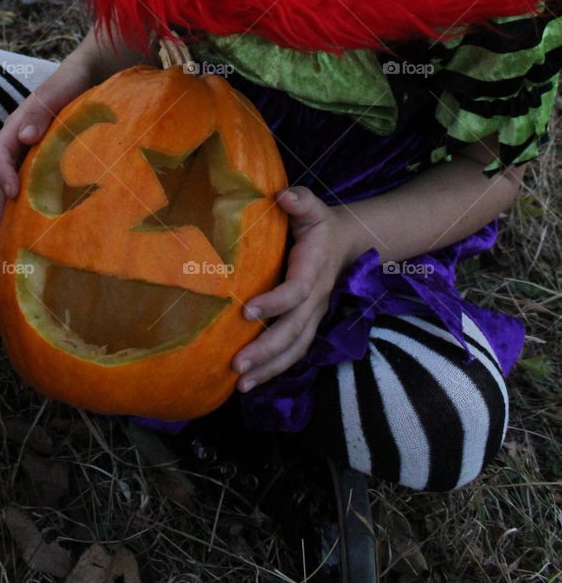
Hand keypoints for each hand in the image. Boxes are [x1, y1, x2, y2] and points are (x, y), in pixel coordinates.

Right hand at [0, 55, 94, 251]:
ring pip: (13, 189)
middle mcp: (21, 144)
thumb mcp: (57, 91)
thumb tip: (25, 138)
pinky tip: (35, 232)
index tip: (13, 194)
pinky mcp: (49, 163)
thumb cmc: (74, 80)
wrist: (96, 73)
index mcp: (17, 127)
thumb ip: (41, 110)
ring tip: (6, 250)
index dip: (2, 174)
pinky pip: (34, 189)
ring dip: (7, 218)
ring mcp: (34, 155)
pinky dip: (29, 211)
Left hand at [232, 186, 358, 391]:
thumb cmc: (319, 224)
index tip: (246, 311)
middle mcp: (315, 298)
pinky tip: (251, 383)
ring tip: (241, 385)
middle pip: (294, 331)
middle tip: (237, 365)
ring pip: (295, 349)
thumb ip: (301, 201)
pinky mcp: (307, 324)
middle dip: (266, 350)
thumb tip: (284, 197)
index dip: (274, 303)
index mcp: (313, 270)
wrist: (346, 244)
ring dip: (269, 369)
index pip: (296, 292)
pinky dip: (274, 369)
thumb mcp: (313, 207)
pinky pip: (294, 352)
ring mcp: (313, 315)